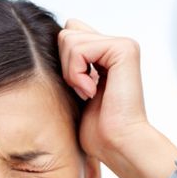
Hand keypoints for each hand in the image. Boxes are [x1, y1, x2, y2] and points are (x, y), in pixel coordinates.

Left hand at [58, 18, 176, 177]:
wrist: (118, 145)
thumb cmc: (98, 131)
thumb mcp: (75, 91)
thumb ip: (70, 64)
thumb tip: (53, 41)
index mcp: (107, 55)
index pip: (70, 34)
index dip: (65, 63)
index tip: (79, 91)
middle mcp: (117, 46)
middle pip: (67, 32)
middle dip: (65, 66)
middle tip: (83, 92)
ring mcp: (122, 45)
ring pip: (69, 38)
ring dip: (71, 73)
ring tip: (88, 94)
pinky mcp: (123, 49)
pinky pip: (78, 48)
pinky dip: (76, 74)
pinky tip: (91, 92)